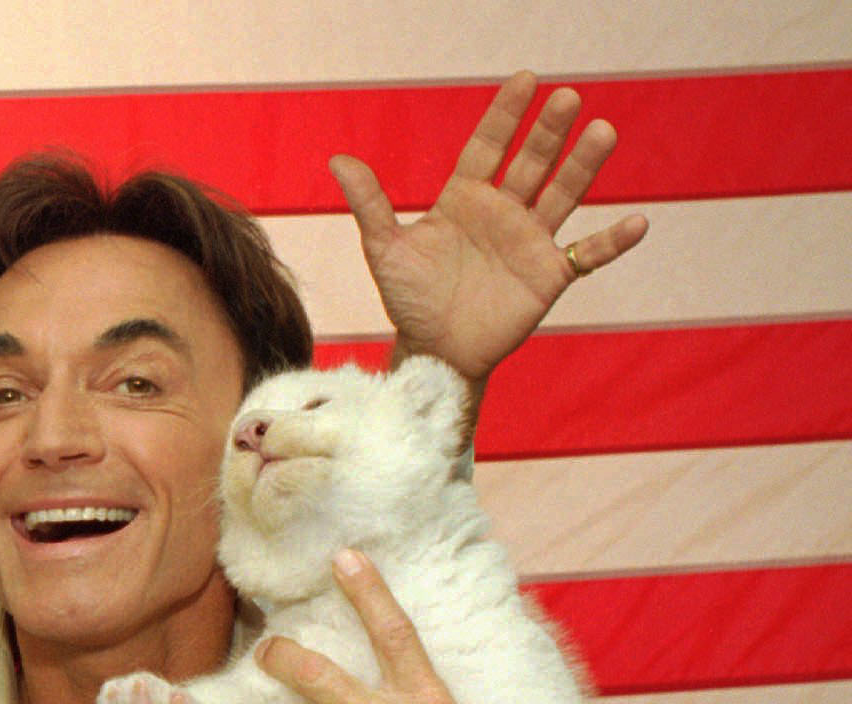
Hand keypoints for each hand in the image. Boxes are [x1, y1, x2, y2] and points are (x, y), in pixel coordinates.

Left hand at [332, 70, 649, 385]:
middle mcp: (503, 213)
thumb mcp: (385, 250)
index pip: (488, 148)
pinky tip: (639, 222)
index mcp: (465, 199)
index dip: (505, 116)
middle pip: (531, 163)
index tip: (525, 80)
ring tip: (603, 132)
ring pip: (563, 196)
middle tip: (566, 98)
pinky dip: (612, 242)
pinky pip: (588, 255)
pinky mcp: (549, 275)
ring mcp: (529, 241)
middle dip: (548, 132)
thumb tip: (337, 159)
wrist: (432, 351)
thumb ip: (369, 204)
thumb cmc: (408, 300)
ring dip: (583, 167)